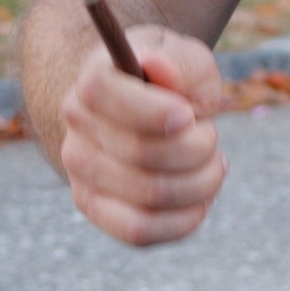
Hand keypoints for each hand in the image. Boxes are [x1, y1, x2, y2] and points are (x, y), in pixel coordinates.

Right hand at [59, 24, 226, 245]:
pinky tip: (201, 197)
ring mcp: (81, 175)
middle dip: (197, 146)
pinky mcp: (97, 210)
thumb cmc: (171, 83)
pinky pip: (140, 232)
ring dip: (200, 182)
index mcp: (93, 84)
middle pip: (142, 152)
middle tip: (210, 136)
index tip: (188, 116)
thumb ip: (179, 61)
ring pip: (149, 195)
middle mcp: (76, 131)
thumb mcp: (186, 58)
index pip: (104, 94)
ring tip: (212, 165)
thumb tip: (159, 67)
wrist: (144, 113)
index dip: (153, 110)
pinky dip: (184, 218)